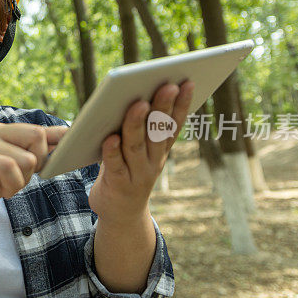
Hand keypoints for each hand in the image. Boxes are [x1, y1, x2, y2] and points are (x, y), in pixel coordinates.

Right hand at [0, 123, 68, 222]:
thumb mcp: (10, 169)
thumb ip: (31, 155)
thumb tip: (64, 140)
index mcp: (2, 131)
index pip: (39, 129)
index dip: (58, 141)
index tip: (71, 152)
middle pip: (37, 137)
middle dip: (38, 163)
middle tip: (21, 179)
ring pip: (25, 159)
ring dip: (21, 181)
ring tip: (5, 187)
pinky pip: (9, 168)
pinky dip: (12, 185)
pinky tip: (1, 191)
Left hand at [87, 81, 193, 223]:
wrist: (122, 215)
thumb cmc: (127, 172)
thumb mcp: (140, 151)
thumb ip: (142, 128)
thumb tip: (142, 94)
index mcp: (160, 149)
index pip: (174, 124)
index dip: (183, 104)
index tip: (188, 82)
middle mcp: (153, 161)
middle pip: (157, 131)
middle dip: (163, 107)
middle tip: (167, 86)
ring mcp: (137, 173)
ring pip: (137, 145)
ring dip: (137, 124)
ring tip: (139, 104)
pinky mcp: (118, 185)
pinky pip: (115, 165)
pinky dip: (113, 151)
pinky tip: (110, 137)